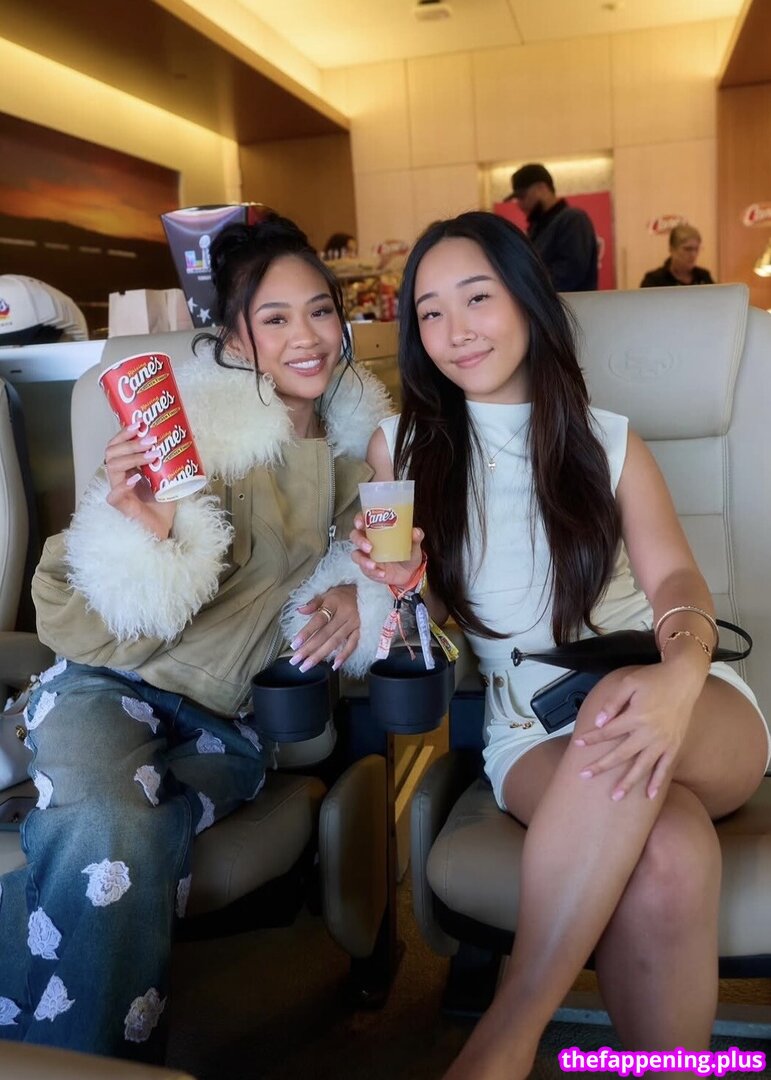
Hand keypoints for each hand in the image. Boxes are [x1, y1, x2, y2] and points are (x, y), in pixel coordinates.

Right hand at [104, 423, 175, 540]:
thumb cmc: (163, 502)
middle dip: (130, 444)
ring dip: (132, 458)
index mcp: (127, 468)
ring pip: (112, 468)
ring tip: (151, 456)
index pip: (116, 446)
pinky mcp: (122, 507)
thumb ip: (171, 459)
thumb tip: (188, 435)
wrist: (164, 527)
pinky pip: (113, 495)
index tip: (139, 424)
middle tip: (150, 441)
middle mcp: (119, 477)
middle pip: (111, 453)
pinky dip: (123, 485)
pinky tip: (136, 479)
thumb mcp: (169, 476)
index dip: (124, 433)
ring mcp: (118, 491)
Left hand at [289, 585, 359, 671]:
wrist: (364, 592)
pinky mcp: (360, 630)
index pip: (319, 620)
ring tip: (307, 666)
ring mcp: (353, 624)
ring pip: (335, 642)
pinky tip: (334, 666)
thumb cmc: (341, 594)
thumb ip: (313, 603)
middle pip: (324, 634)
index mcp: (334, 603)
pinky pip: (352, 645)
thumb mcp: (327, 593)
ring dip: (320, 655)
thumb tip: (299, 610)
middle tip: (295, 661)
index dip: (306, 632)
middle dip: (309, 649)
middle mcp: (344, 614)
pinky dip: (344, 656)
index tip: (294, 644)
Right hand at [350, 513, 424, 588]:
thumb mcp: (414, 544)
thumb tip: (416, 532)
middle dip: (359, 541)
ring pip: (356, 555)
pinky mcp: (368, 568)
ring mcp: (366, 555)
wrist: (410, 572)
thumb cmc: (408, 552)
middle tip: (369, 547)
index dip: (358, 520)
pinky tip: (382, 573)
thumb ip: (416, 537)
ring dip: (363, 560)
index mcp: (377, 529)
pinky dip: (373, 572)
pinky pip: (366, 569)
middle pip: (355, 536)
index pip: (363, 520)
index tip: (361, 523)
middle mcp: (369, 540)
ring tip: (374, 565)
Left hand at [574, 659, 705, 799]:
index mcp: (636, 716)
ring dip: (628, 782)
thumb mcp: (629, 682)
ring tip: (615, 796)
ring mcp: (663, 741)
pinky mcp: (674, 745)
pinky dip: (657, 782)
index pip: (608, 732)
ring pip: (642, 766)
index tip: (577, 744)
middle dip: (601, 766)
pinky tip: (649, 795)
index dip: (592, 738)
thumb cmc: (653, 679)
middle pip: (621, 754)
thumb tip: (599, 722)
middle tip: (584, 776)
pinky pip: (665, 767)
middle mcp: (649, 733)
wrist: (684, 679)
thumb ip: (613, 702)